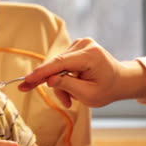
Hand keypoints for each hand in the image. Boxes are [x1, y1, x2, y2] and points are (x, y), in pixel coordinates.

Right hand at [18, 38, 145, 107]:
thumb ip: (68, 86)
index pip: (60, 63)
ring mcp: (79, 45)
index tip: (26, 80)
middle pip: (55, 65)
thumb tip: (48, 80)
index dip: (41, 72)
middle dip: (48, 82)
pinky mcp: (75, 49)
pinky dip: (61, 79)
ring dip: (58, 85)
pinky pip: (60, 66)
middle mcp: (84, 45)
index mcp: (91, 55)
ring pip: (56, 67)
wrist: (120, 81)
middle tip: (25, 89)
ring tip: (68, 100)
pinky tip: (70, 89)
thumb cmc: (108, 89)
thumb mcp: (89, 95)